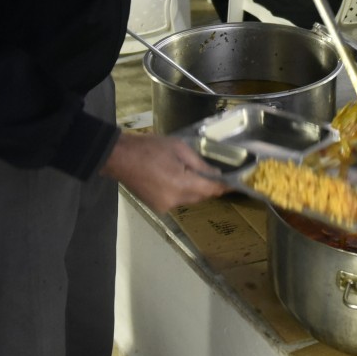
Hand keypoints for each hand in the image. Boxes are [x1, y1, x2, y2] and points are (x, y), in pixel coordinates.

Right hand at [99, 132, 225, 211]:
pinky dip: (181, 191)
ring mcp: (165, 206)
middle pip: (201, 196)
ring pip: (189, 199)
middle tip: (215, 173)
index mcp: (182, 184)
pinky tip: (175, 178)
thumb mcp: (179, 148)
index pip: (211, 190)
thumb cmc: (150, 148)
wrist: (119, 157)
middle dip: (209, 186)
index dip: (225, 187)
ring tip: (190, 172)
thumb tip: (216, 174)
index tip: (237, 183)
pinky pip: (177, 200)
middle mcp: (175, 200)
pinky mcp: (157, 207)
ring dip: (194, 188)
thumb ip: (200, 163)